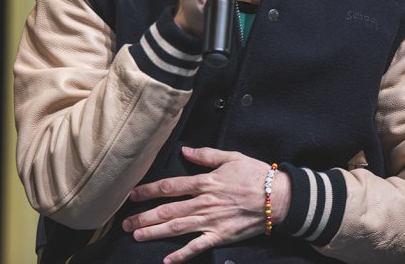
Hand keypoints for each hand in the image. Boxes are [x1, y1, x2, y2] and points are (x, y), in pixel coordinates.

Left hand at [122, 146, 286, 263]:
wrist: (279, 198)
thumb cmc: (255, 175)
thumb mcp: (230, 157)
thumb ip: (205, 155)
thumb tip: (184, 151)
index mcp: (204, 182)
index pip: (169, 187)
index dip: (148, 191)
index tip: (131, 195)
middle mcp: (203, 203)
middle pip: (167, 210)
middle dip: (144, 216)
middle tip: (125, 223)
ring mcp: (211, 221)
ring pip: (177, 228)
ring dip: (154, 233)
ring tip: (137, 236)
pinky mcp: (221, 236)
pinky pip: (198, 247)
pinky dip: (182, 255)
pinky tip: (167, 260)